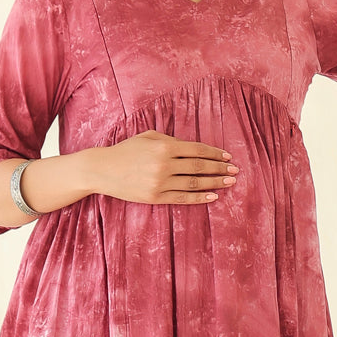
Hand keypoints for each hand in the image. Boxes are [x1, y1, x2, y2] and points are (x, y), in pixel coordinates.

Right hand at [90, 130, 237, 205]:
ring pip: (194, 183)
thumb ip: (169, 140)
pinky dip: (199, 198)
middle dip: (219, 169)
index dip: (215, 153)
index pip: (197, 150)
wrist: (101, 170)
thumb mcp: (147, 137)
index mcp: (164, 147)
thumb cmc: (125, 150)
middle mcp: (164, 165)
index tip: (227, 157)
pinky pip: (182, 198)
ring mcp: (160, 183)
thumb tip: (191, 148)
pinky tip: (213, 197)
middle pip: (199, 167)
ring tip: (229, 183)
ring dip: (214, 183)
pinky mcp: (155, 197)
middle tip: (235, 171)